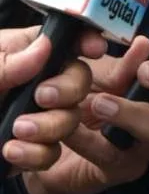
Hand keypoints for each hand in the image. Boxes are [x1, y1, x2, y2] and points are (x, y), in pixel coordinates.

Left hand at [1, 26, 105, 172]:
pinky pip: (52, 153)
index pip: (66, 39)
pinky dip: (36, 154)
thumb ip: (7, 63)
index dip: (86, 40)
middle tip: (43, 97)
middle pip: (80, 80)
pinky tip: (11, 152)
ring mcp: (36, 116)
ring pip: (71, 119)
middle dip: (68, 89)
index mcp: (25, 52)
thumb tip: (45, 48)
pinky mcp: (30, 150)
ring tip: (18, 131)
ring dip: (50, 126)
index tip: (94, 49)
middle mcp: (37, 82)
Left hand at [23, 15, 148, 193]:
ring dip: (134, 115)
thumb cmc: (84, 98)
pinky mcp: (122, 170)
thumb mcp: (99, 74)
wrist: (50, 145)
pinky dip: (90, 140)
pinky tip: (70, 128)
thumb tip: (145, 44)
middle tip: (147, 72)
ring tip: (99, 104)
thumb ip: (122, 64)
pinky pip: (113, 155)